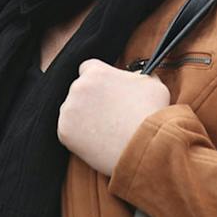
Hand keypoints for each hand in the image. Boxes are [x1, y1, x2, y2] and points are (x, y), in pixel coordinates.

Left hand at [56, 59, 170, 177]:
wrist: (147, 147)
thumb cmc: (152, 115)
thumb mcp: (152, 84)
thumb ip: (138, 75)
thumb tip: (135, 75)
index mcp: (96, 72)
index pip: (88, 68)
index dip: (98, 80)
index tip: (104, 90)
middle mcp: (78, 87)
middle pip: (79, 90)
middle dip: (91, 100)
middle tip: (108, 114)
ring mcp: (69, 109)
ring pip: (72, 110)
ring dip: (83, 117)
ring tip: (105, 130)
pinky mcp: (64, 131)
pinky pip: (68, 130)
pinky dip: (79, 136)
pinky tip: (97, 140)